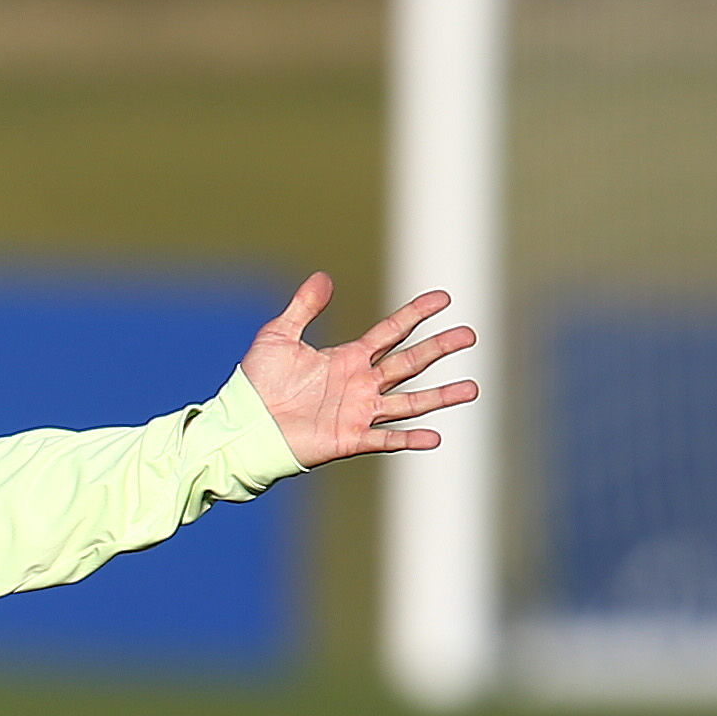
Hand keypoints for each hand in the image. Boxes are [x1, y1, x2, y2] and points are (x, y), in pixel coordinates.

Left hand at [240, 275, 478, 469]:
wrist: (243, 424)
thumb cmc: (257, 383)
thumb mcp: (278, 337)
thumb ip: (303, 308)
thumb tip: (323, 276)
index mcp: (348, 358)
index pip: (391, 332)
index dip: (416, 314)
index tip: (443, 299)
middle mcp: (360, 384)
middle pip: (409, 362)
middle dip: (439, 348)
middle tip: (469, 335)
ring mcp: (358, 412)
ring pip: (409, 402)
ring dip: (440, 395)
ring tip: (472, 388)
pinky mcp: (349, 438)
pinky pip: (385, 438)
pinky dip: (409, 439)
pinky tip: (435, 436)